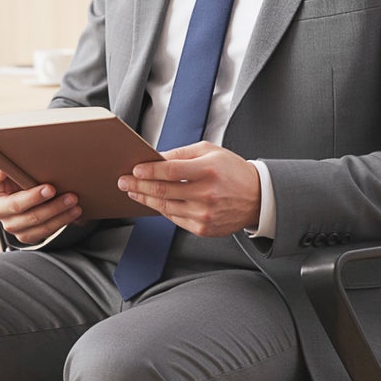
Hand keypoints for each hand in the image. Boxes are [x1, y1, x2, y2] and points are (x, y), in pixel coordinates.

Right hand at [0, 166, 81, 245]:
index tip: (4, 171)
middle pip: (17, 206)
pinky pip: (43, 233)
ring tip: (72, 202)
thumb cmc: (22, 177)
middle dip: (37, 198)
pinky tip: (72, 213)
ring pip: (34, 223)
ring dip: (56, 213)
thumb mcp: (15, 165)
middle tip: (53, 189)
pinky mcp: (26, 235)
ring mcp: (12, 225)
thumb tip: (12, 157)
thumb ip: (13, 160)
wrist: (28, 193)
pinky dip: (60, 223)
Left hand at [120, 142, 260, 236]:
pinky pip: (174, 219)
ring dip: (145, 198)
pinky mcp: (203, 228)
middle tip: (123, 181)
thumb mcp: (210, 151)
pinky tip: (152, 201)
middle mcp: (206, 194)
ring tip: (133, 191)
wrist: (257, 198)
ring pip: (165, 207)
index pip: (169, 171)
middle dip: (138, 185)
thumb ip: (181, 154)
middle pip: (162, 191)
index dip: (148, 170)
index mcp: (208, 170)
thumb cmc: (232, 171)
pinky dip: (161, 209)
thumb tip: (155, 158)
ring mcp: (204, 214)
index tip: (134, 169)